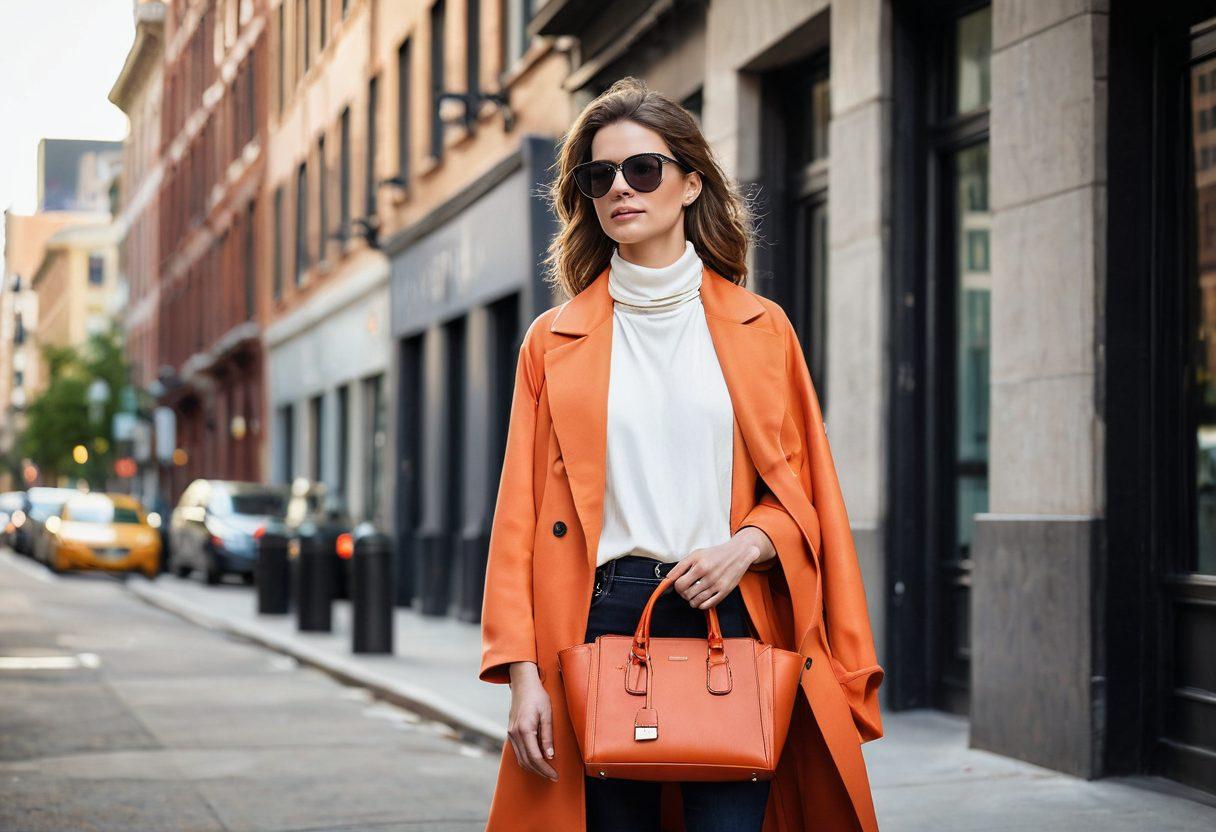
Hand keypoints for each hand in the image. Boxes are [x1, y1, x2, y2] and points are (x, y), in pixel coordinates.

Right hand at [506, 662, 557, 781]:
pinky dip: (527, 761)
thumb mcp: (547, 714)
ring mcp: (511, 734)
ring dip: (533, 768)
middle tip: (553, 777)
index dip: (545, 769)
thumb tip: (550, 756)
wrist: (523, 684)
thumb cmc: (537, 696)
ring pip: (521, 759)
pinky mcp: (511, 733)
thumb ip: (548, 736)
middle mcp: (515, 734)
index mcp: (525, 729)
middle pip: (527, 761)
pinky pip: (518, 752)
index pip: (535, 757)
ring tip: (546, 772)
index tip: (555, 775)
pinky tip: (536, 762)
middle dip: (540, 772)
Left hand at [666, 527, 773, 609]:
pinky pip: (709, 605)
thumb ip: (680, 566)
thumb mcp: (696, 554)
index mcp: (699, 566)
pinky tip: (702, 599)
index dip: (677, 587)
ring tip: (694, 595)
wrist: (738, 553)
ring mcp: (717, 584)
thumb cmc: (715, 554)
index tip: (679, 585)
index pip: (680, 584)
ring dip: (692, 601)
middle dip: (684, 594)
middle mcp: (709, 576)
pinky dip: (702, 605)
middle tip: (687, 590)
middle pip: (687, 594)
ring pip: (697, 601)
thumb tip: (668, 578)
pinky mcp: (725, 591)